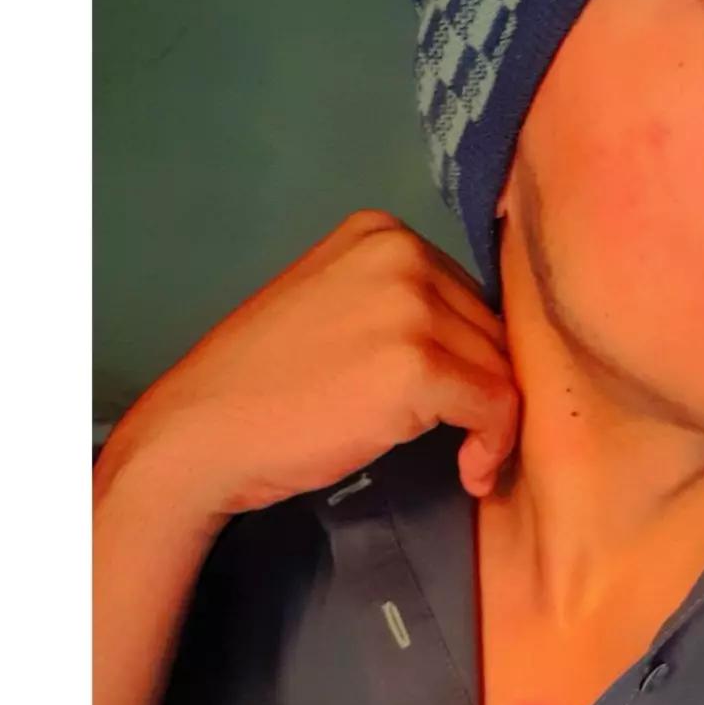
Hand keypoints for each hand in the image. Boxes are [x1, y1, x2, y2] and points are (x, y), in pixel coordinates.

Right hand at [111, 210, 519, 514]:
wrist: (202, 433)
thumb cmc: (261, 385)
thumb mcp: (334, 309)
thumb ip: (397, 305)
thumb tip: (479, 342)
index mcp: (380, 232)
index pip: (466, 292)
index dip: (469, 354)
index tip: (452, 403)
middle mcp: (402, 253)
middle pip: (490, 326)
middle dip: (482, 386)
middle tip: (461, 437)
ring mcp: (411, 306)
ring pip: (501, 366)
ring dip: (492, 421)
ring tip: (465, 459)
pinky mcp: (419, 366)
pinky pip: (498, 405)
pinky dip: (494, 446)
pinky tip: (469, 473)